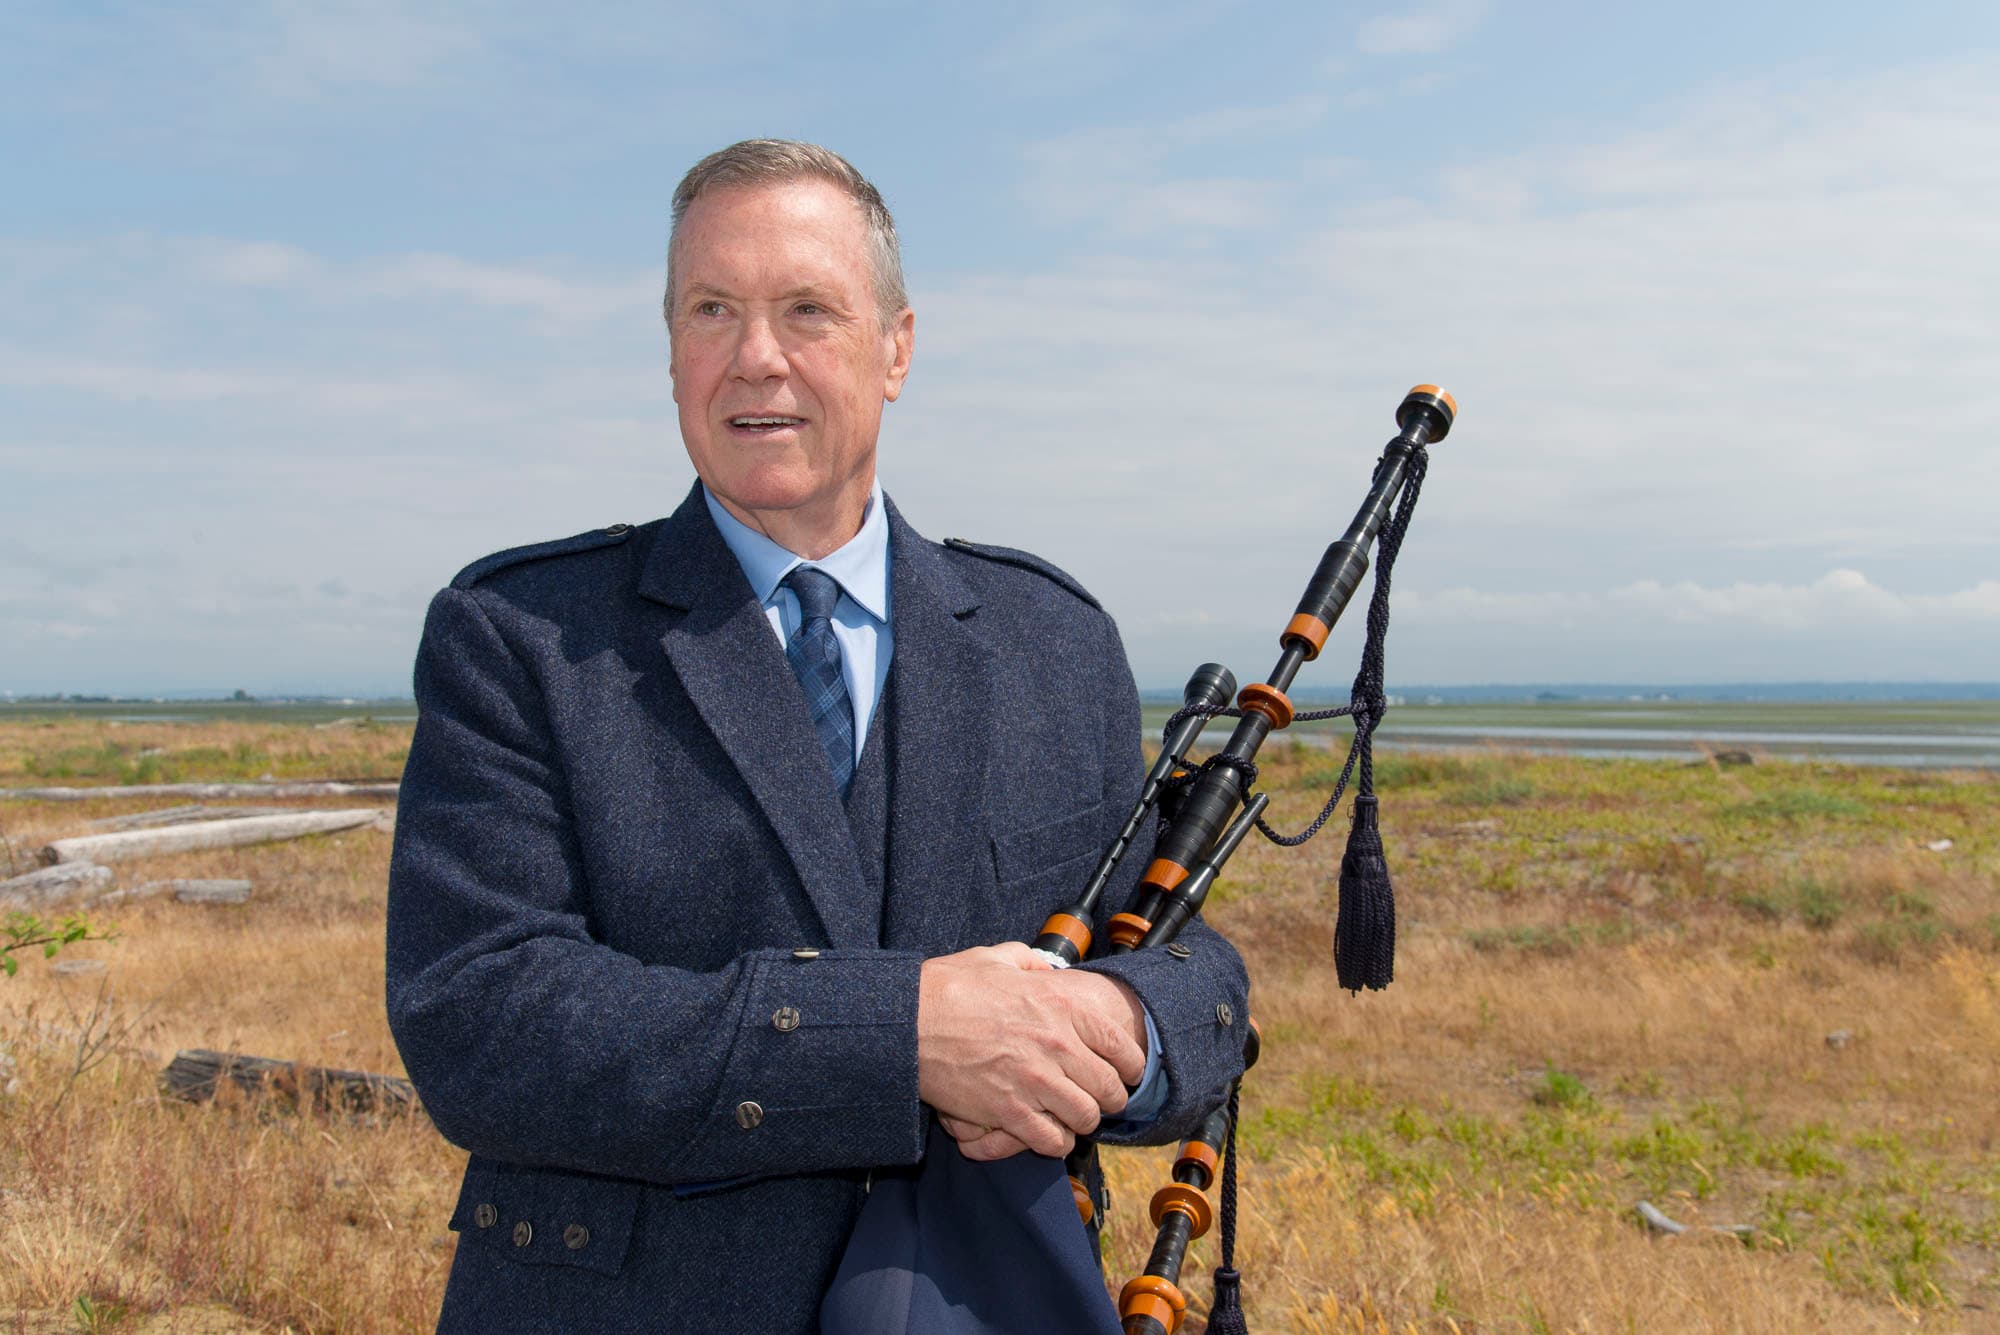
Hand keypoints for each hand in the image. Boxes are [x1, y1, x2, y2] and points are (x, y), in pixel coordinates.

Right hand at [917, 942, 1148, 1160]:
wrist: (909, 1022)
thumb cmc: (948, 988)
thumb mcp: (997, 958)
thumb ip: (1031, 962)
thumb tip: (1045, 969)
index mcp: (1061, 1005)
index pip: (1121, 1046)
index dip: (1131, 1066)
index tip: (1128, 1074)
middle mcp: (1057, 1044)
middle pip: (1110, 1088)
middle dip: (1111, 1098)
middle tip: (1102, 1099)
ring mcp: (1035, 1081)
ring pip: (1086, 1117)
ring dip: (1083, 1120)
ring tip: (1073, 1116)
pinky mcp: (1010, 1111)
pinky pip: (1052, 1140)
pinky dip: (1055, 1141)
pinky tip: (1048, 1132)